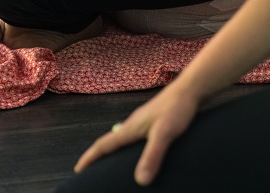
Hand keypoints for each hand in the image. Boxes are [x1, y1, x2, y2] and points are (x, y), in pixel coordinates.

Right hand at [74, 88, 199, 185]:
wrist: (191, 89)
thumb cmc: (177, 108)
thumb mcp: (164, 134)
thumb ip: (152, 156)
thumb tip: (140, 181)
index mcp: (130, 128)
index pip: (104, 144)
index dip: (90, 157)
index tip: (78, 169)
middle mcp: (133, 125)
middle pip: (111, 142)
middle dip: (100, 156)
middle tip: (92, 171)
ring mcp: (144, 123)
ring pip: (124, 140)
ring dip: (116, 152)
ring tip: (114, 166)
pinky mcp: (155, 123)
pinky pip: (137, 139)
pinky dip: (132, 149)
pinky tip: (142, 154)